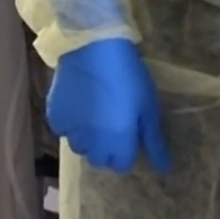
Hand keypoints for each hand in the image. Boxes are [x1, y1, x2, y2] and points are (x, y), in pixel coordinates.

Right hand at [47, 38, 169, 173]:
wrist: (94, 48)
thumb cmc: (128, 77)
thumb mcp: (148, 108)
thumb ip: (154, 142)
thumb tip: (164, 170)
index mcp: (119, 144)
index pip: (121, 165)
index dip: (126, 150)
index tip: (127, 133)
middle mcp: (93, 145)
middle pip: (98, 159)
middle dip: (105, 148)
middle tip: (110, 123)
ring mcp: (71, 132)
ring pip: (79, 146)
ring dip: (87, 137)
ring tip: (92, 114)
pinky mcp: (55, 117)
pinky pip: (63, 130)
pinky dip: (70, 123)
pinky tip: (77, 105)